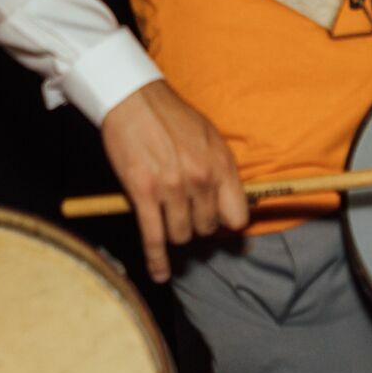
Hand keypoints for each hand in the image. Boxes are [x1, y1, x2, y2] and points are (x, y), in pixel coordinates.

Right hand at [99, 80, 246, 282]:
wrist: (134, 99)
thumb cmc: (171, 118)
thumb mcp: (209, 138)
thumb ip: (221, 173)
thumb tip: (231, 210)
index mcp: (221, 164)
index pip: (238, 217)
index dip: (227, 223)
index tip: (218, 222)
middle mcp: (200, 178)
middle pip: (206, 229)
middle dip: (195, 225)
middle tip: (183, 211)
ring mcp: (172, 188)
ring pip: (181, 236)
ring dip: (174, 233)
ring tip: (166, 218)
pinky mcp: (143, 194)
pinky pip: (154, 238)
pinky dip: (156, 260)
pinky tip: (159, 273)